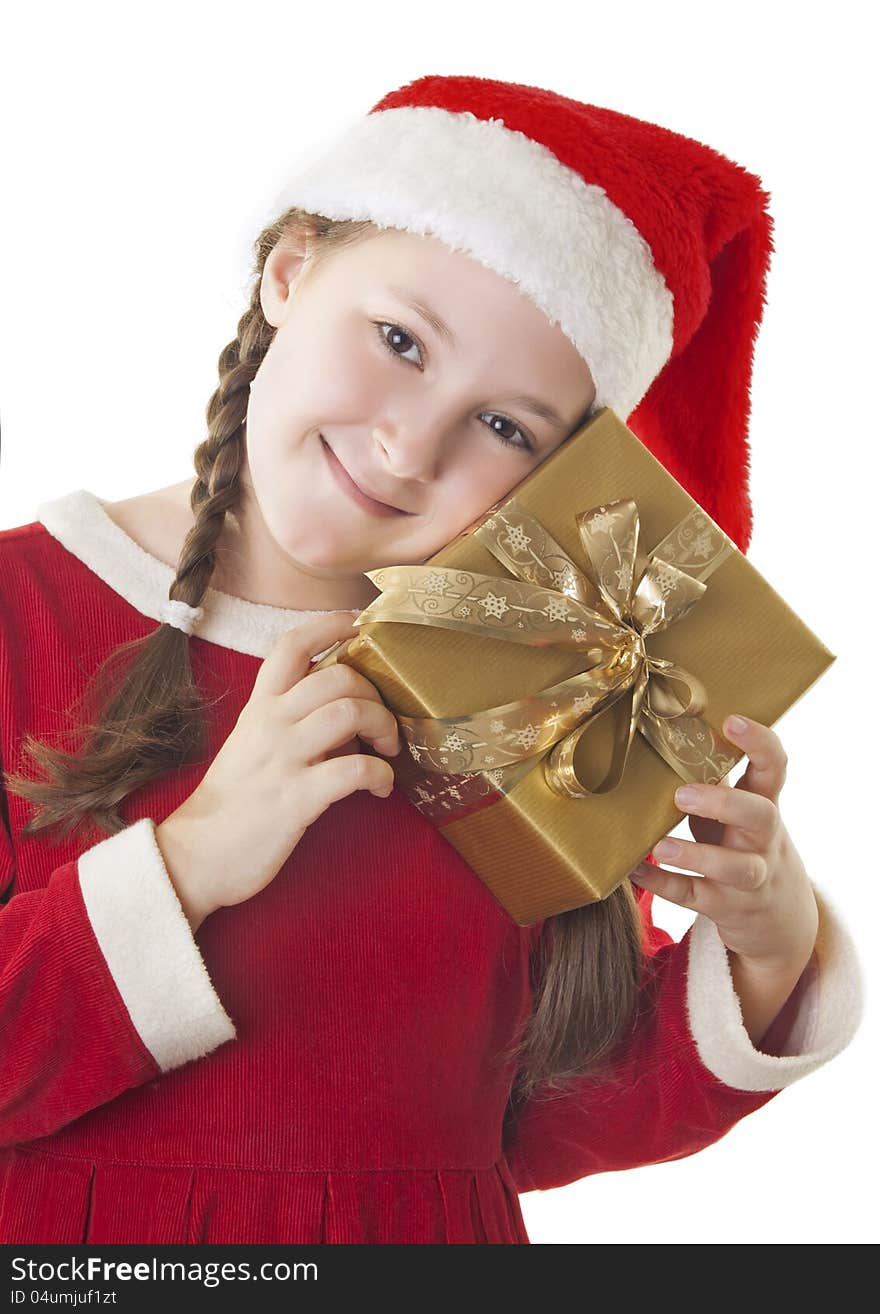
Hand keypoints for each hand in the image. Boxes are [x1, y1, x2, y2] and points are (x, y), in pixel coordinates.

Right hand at [155, 610, 401, 928]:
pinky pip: (353, 770)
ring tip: (388, 751)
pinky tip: (382, 788)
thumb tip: (349, 714)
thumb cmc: (234, 803)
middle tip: (384, 724)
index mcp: (259, 708)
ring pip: (349, 712)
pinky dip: (381, 775)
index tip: (360, 623)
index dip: (329, 625)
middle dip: (375, 692)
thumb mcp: (253, 746)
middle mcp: (270, 725)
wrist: (196, 857)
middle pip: (336, 675)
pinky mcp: (297, 799)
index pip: (291, 646)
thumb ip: (293, 722)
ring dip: (383, 726)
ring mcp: (283, 760)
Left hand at [630, 714, 818, 975]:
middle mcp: (764, 840)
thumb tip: (666, 735)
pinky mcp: (727, 906)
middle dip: (725, 803)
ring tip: (660, 846)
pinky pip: (696, 897)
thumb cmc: (743, 844)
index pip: (775, 768)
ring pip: (736, 868)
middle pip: (761, 817)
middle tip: (682, 794)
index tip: (732, 720)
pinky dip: (664, 884)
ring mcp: (751, 877)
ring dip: (696, 856)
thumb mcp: (738, 812)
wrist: (778, 916)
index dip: (759, 743)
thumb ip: (715, 781)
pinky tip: (635, 869)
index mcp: (765, 804)